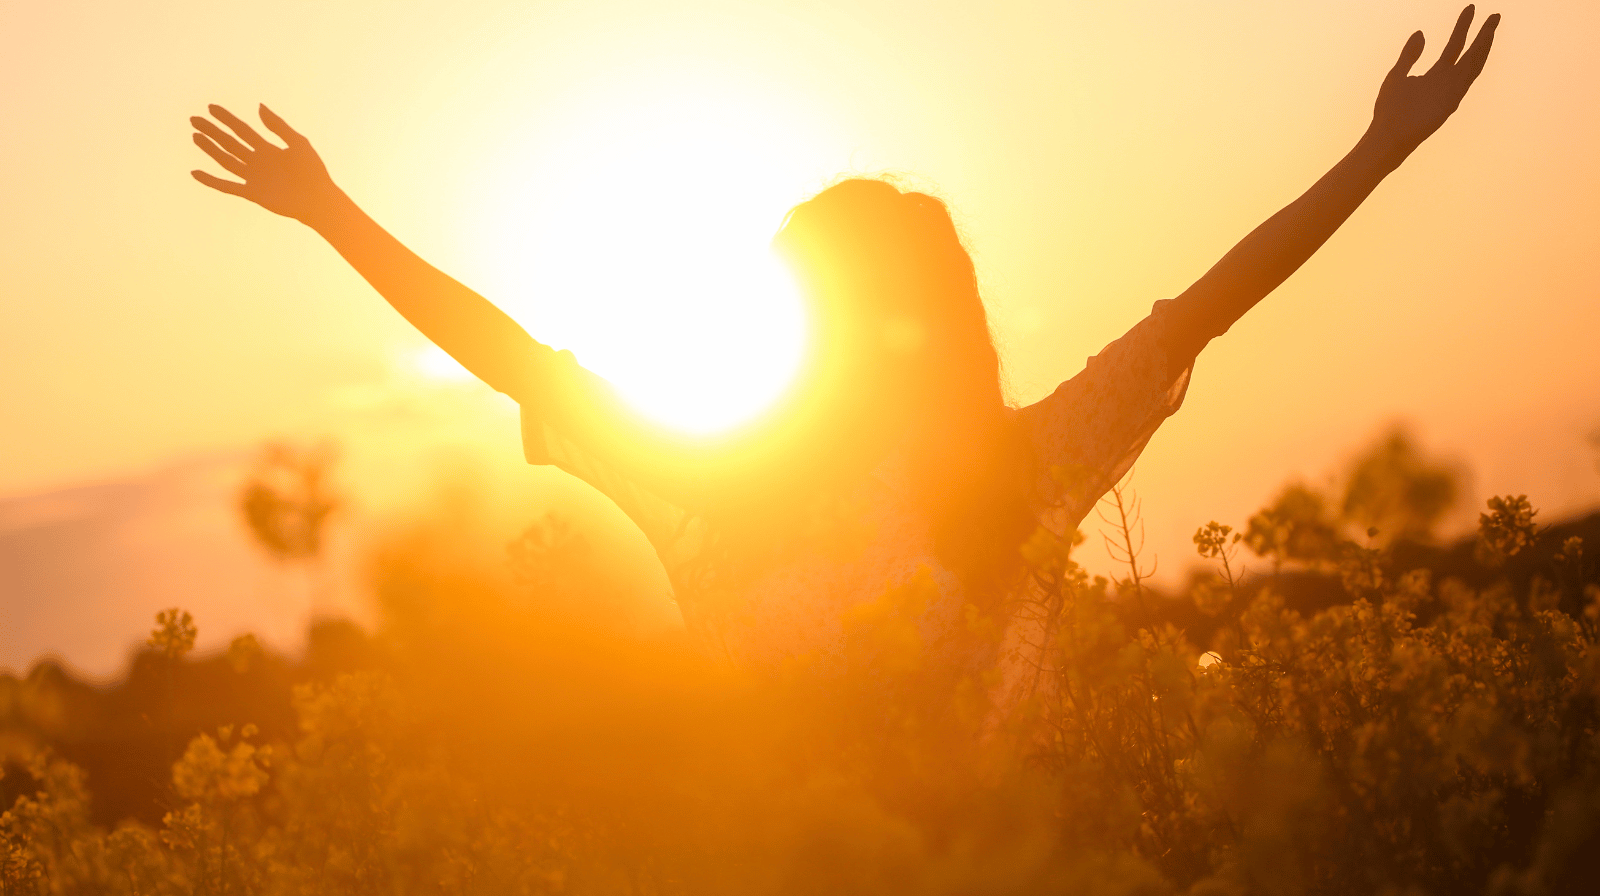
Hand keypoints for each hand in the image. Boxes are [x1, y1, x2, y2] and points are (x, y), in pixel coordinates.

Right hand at [190, 104, 341, 224]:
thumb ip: (278, 126)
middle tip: (194, 119)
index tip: (211, 107)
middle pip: (230, 143)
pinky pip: (227, 186)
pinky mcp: (252, 193)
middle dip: (212, 131)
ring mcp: (253, 178)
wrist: (318, 200)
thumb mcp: (298, 143)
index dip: (226, 119)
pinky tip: (195, 172)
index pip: (242, 130)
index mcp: (268, 149)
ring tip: (195, 136)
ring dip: (210, 149)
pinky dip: (211, 180)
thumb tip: (259, 106)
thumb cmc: (313, 172)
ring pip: (226, 161)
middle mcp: (258, 162)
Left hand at [1368, 6, 1498, 161]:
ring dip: (1485, 41)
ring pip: (1475, 61)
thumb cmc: (1390, 110)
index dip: (1462, 28)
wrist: (1388, 135)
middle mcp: (1448, 82)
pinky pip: (1469, 74)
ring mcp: (1452, 89)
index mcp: (1435, 76)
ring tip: (1493, 21)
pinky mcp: (1454, 96)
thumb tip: (1421, 32)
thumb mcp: (1398, 74)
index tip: (1471, 9)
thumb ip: (1410, 54)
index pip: (1454, 48)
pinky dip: (1479, 56)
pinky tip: (1485, 40)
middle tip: (1494, 14)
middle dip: (1482, 33)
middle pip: (1470, 53)